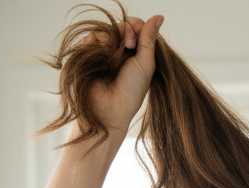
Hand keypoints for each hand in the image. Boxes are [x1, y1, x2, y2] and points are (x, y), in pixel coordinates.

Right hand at [70, 14, 163, 141]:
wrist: (108, 109)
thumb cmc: (131, 91)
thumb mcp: (145, 63)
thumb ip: (149, 39)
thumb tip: (159, 16)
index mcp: (136, 54)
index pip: (136, 27)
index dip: (138, 26)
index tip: (139, 37)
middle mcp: (120, 51)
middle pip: (122, 25)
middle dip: (127, 31)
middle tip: (129, 45)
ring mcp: (104, 52)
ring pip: (108, 29)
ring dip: (114, 38)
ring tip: (116, 56)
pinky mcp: (89, 54)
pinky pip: (94, 36)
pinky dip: (100, 43)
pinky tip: (104, 56)